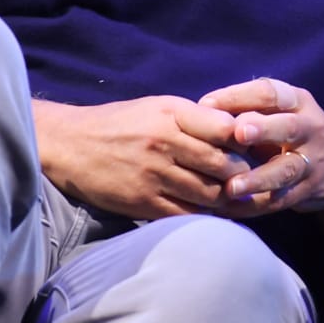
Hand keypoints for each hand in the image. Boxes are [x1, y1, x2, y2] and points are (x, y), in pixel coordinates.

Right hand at [33, 96, 252, 220]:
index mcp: (170, 113)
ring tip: (233, 197)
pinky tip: (210, 212)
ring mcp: (153, 175)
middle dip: (242, 175)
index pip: (225, 129)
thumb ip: (195, 118)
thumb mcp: (156, 107)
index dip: (245, 141)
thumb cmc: (119, 124)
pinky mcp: (143, 202)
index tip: (253, 149)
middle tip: (250, 179)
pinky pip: (187, 215)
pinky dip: (205, 216)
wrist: (70, 145)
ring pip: (209, 194)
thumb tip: (239, 133)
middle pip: (222, 165)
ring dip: (226, 198)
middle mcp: (163, 142)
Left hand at [193, 77, 323, 217]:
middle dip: (263, 129)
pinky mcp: (307, 192)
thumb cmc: (293, 131)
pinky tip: (228, 209)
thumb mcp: (280, 111)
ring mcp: (312, 163)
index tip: (206, 103)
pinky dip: (253, 206)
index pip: (270, 93)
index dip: (238, 96)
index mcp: (298, 102)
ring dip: (258, 178)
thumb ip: (248, 108)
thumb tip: (200, 109)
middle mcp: (310, 129)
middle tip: (237, 133)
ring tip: (231, 187)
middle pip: (289, 127)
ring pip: (286, 170)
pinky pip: (280, 201)